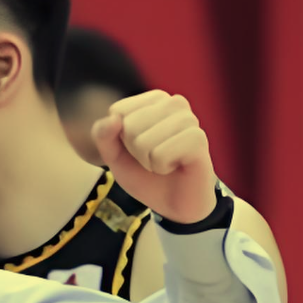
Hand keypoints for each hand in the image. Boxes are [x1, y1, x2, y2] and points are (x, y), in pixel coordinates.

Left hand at [92, 90, 217, 224]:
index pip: (117, 111)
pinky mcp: (199, 138)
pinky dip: (161, 167)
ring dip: (148, 161)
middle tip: (153, 158)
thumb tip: (113, 118)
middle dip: (135, 151)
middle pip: (129, 126)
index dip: (120, 138)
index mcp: (153, 99)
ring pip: (143, 141)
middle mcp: (174, 103)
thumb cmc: (144, 173)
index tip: (137, 148)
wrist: (174, 202)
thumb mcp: (113, 155)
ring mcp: (189, 119)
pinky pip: (160, 154)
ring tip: (164, 162)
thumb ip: (103, 135)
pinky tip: (175, 166)